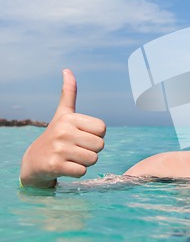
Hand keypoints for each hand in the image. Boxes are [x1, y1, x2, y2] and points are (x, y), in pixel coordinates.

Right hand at [20, 69, 105, 187]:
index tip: (82, 135)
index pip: (103, 128)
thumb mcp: (62, 113)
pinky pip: (83, 171)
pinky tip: (66, 166)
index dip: (96, 135)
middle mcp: (63, 132)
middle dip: (91, 149)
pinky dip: (77, 171)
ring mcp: (59, 149)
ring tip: (71, 157)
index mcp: (69, 118)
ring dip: (85, 161)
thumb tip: (67, 70)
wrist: (34, 161)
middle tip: (76, 148)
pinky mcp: (55, 166)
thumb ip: (68, 93)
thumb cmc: (56, 135)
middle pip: (100, 145)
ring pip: (93, 159)